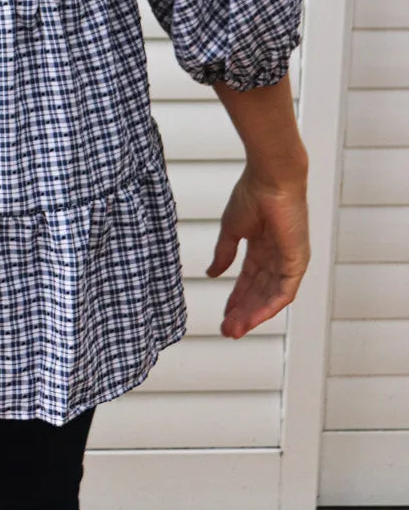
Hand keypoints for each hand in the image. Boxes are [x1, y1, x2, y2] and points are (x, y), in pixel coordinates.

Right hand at [206, 163, 309, 337]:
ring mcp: (288, 260)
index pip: (249, 279)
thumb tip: (212, 273)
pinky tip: (253, 318)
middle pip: (258, 292)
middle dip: (242, 311)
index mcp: (262, 245)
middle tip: (227, 330)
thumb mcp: (231, 229)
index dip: (236, 297)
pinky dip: (268, 307)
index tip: (223, 315)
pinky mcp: (297, 262)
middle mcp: (277, 256)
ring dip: (253, 314)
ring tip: (235, 329)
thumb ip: (223, 253)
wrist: (270, 179)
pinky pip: (284, 292)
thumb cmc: (252, 194)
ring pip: (270, 296)